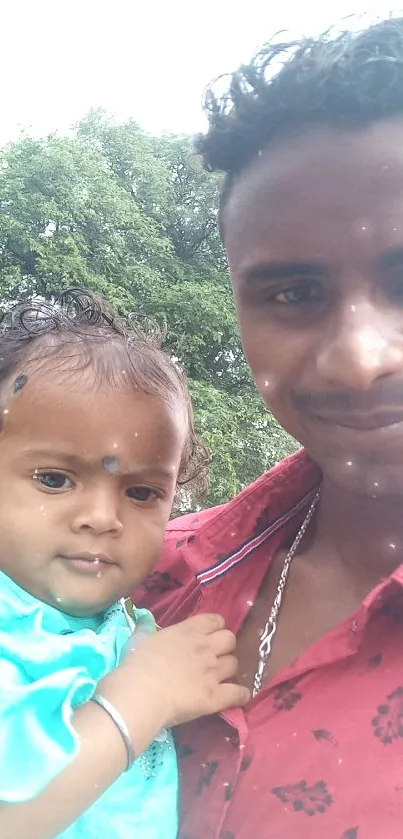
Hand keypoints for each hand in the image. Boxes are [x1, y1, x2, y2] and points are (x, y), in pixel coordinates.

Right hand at [107, 613, 249, 730]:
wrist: (141, 693)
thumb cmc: (136, 665)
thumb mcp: (140, 639)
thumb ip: (147, 629)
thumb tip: (145, 624)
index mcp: (188, 631)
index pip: (215, 620)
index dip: (216, 627)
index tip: (210, 635)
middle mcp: (205, 648)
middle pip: (230, 639)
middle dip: (225, 646)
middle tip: (215, 656)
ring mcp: (213, 672)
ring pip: (234, 664)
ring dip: (229, 669)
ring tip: (221, 677)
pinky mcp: (216, 697)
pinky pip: (238, 693)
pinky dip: (240, 695)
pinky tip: (238, 696)